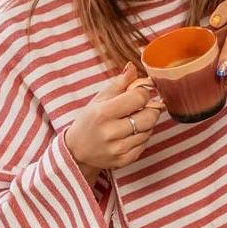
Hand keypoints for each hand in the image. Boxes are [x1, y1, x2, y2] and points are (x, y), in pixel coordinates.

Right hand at [64, 64, 162, 180]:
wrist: (76, 151)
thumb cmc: (89, 121)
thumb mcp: (99, 99)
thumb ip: (119, 83)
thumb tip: (132, 67)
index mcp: (103, 113)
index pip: (139, 98)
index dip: (142, 93)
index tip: (138, 93)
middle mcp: (111, 133)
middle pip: (149, 116)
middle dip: (150, 108)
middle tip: (142, 106)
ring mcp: (118, 149)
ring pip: (149, 130)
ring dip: (146, 122)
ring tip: (134, 120)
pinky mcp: (124, 160)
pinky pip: (145, 143)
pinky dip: (143, 136)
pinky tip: (131, 133)